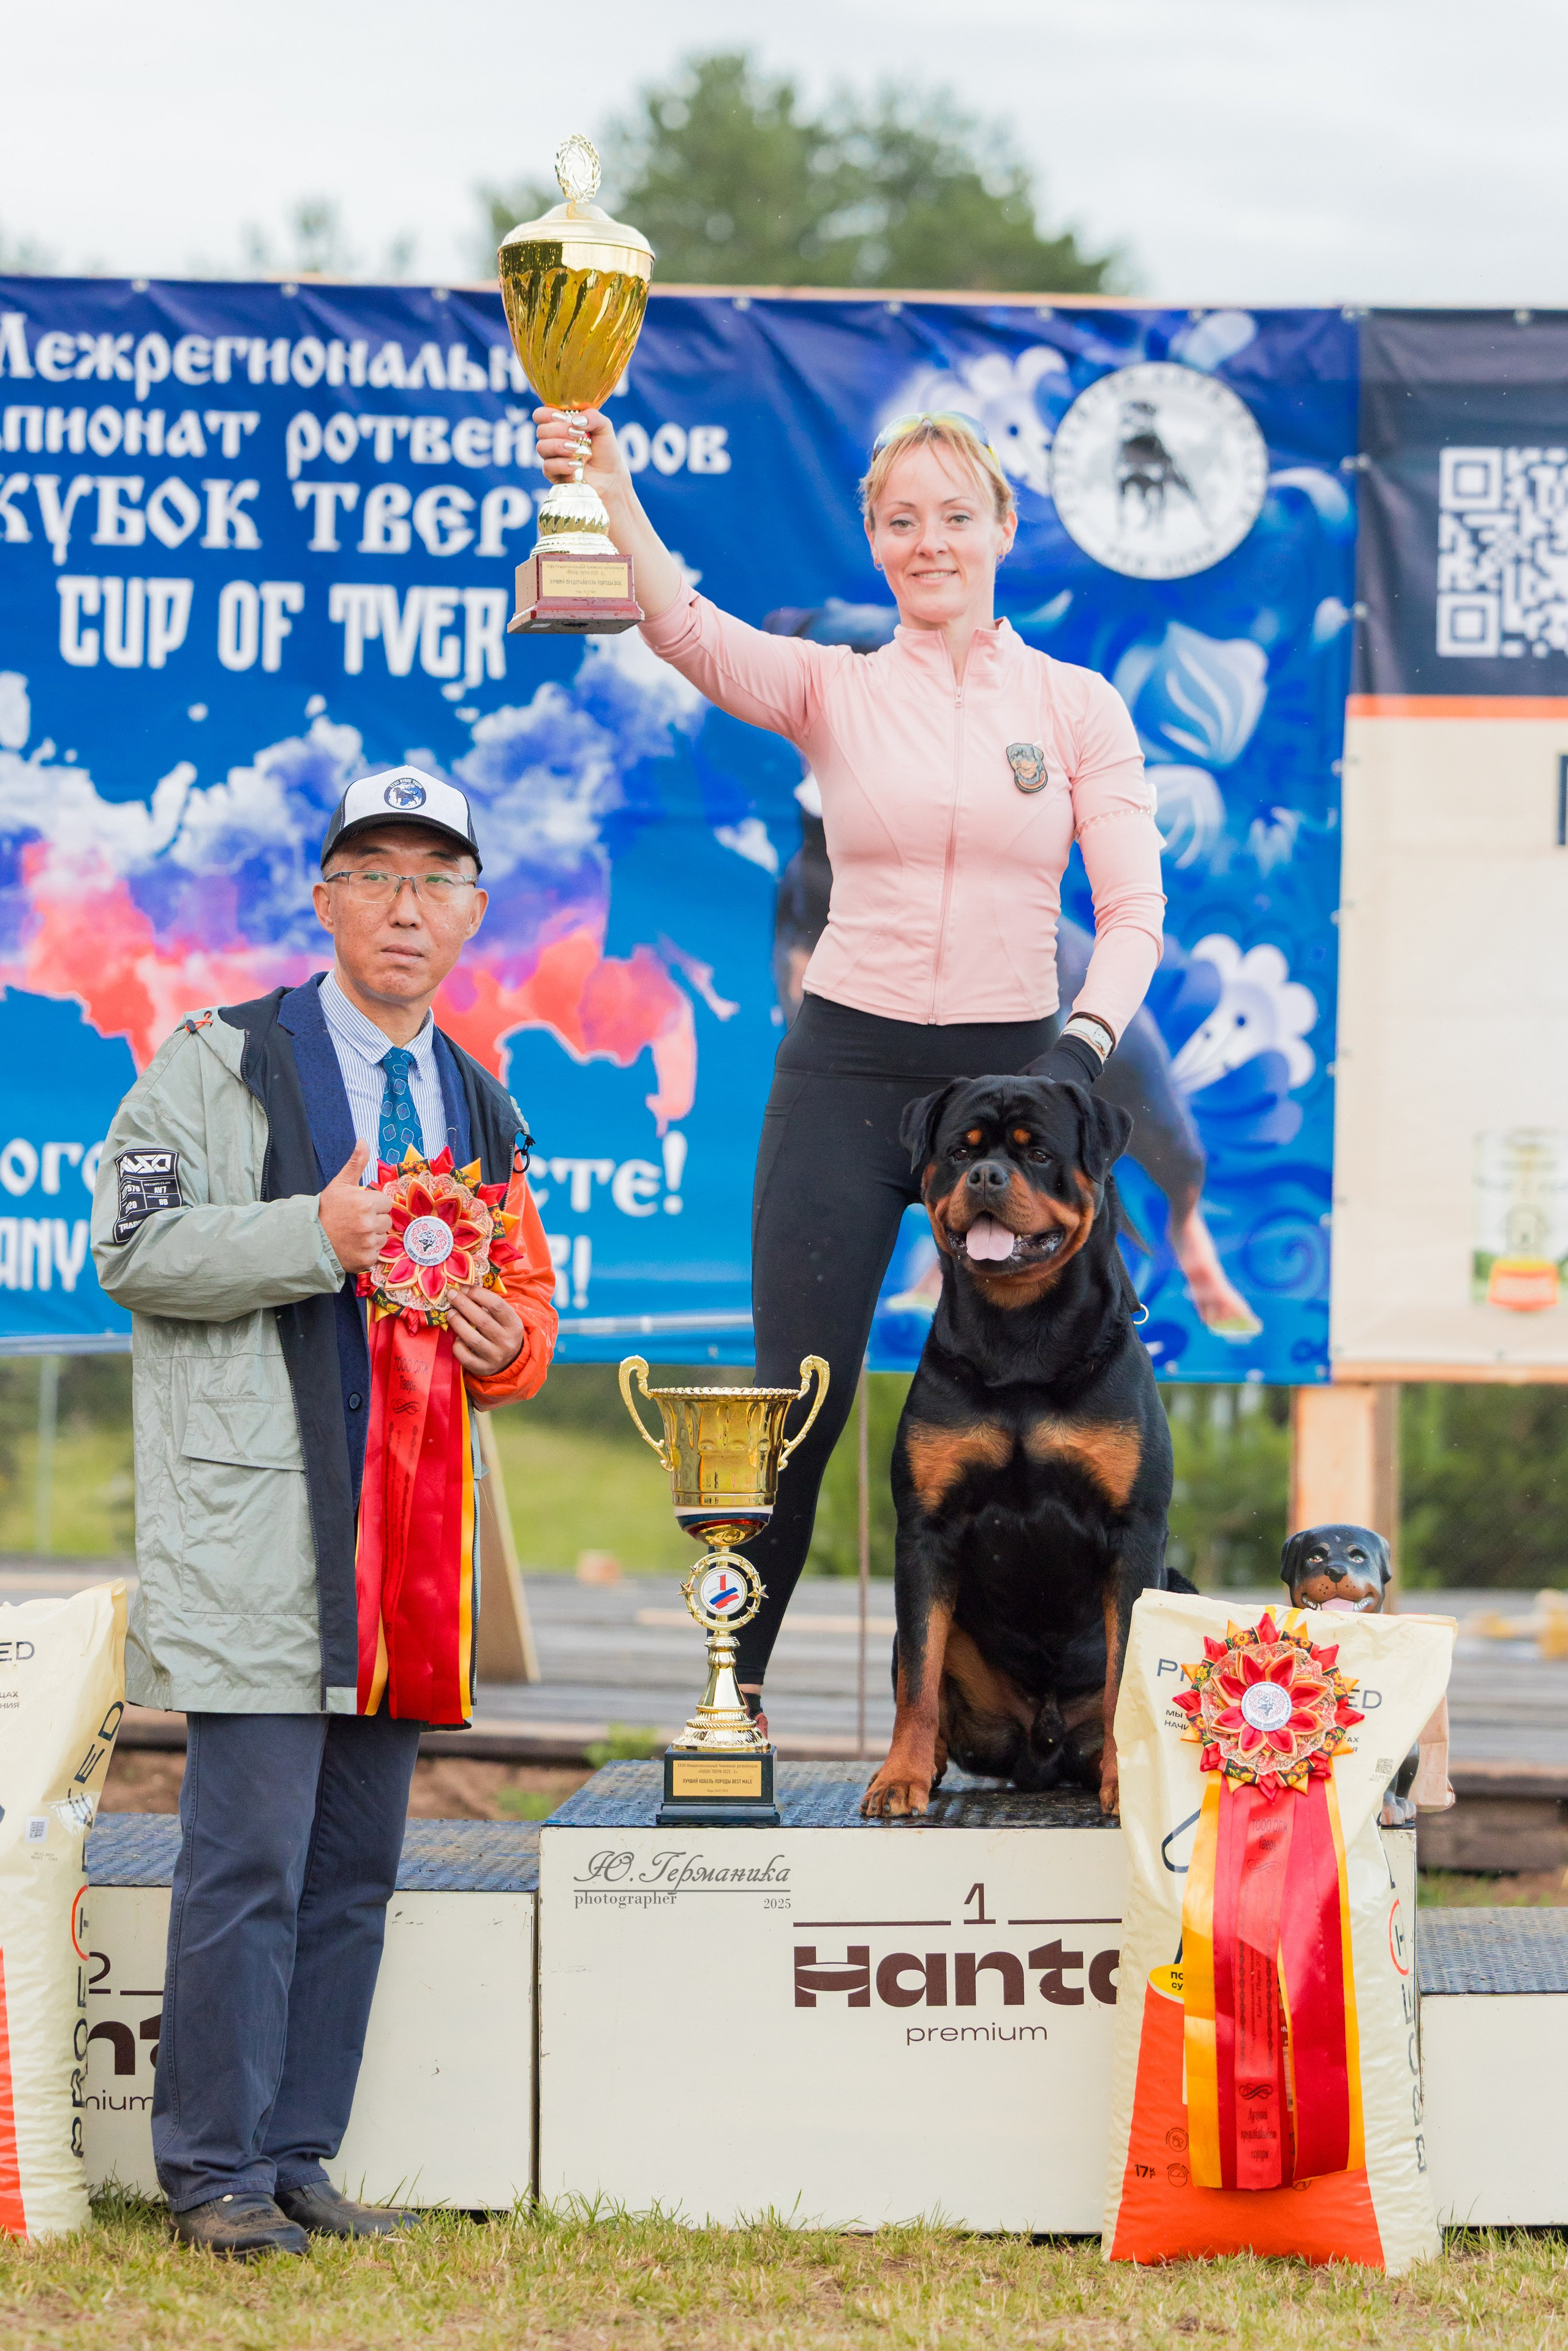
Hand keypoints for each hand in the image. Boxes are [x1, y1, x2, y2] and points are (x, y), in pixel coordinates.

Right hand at [318, 1141, 390, 1273]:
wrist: (309, 1238)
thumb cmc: (326, 1209)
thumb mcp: (340, 1184)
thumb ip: (356, 1163)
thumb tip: (364, 1140)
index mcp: (366, 1203)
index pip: (386, 1203)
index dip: (374, 1205)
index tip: (359, 1208)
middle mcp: (369, 1223)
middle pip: (387, 1220)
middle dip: (374, 1220)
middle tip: (355, 1221)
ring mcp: (368, 1243)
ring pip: (383, 1237)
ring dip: (372, 1236)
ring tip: (354, 1233)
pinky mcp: (366, 1260)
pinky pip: (377, 1253)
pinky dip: (367, 1251)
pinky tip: (353, 1246)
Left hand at [447, 1283, 524, 1378]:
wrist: (510, 1360)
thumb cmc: (502, 1331)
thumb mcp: (504, 1318)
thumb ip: (488, 1305)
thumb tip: (463, 1290)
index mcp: (514, 1325)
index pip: (496, 1305)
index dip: (478, 1294)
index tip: (464, 1288)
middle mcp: (506, 1341)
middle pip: (482, 1320)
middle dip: (463, 1305)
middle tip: (452, 1295)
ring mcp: (495, 1357)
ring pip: (473, 1339)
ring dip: (458, 1323)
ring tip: (450, 1313)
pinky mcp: (483, 1368)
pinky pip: (465, 1357)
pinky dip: (458, 1345)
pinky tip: (457, 1337)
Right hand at [534, 404, 622, 498]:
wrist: (611, 477)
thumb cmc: (605, 451)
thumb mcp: (604, 427)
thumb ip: (592, 416)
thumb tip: (574, 420)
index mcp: (561, 425)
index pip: (540, 415)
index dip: (546, 414)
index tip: (562, 417)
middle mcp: (553, 440)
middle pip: (541, 431)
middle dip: (559, 430)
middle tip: (577, 434)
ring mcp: (552, 458)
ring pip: (541, 447)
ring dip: (559, 446)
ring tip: (577, 449)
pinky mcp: (554, 475)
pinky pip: (548, 466)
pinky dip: (562, 464)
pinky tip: (576, 464)